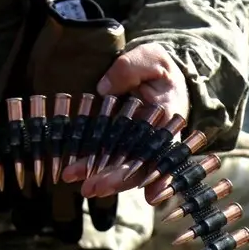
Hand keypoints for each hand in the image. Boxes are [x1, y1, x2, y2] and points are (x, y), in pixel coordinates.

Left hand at [62, 43, 189, 202]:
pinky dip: (96, 169)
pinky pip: (110, 158)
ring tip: (80, 186)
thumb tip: (104, 89)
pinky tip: (80, 178)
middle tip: (91, 188)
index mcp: (169, 119)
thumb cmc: (156, 64)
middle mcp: (156, 137)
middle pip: (138, 165)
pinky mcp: (122, 142)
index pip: (159, 150)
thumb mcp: (149, 56)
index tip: (146, 193)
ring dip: (102, 179)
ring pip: (122, 167)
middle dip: (115, 180)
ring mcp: (139, 143)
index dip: (155, 174)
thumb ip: (129, 68)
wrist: (154, 70)